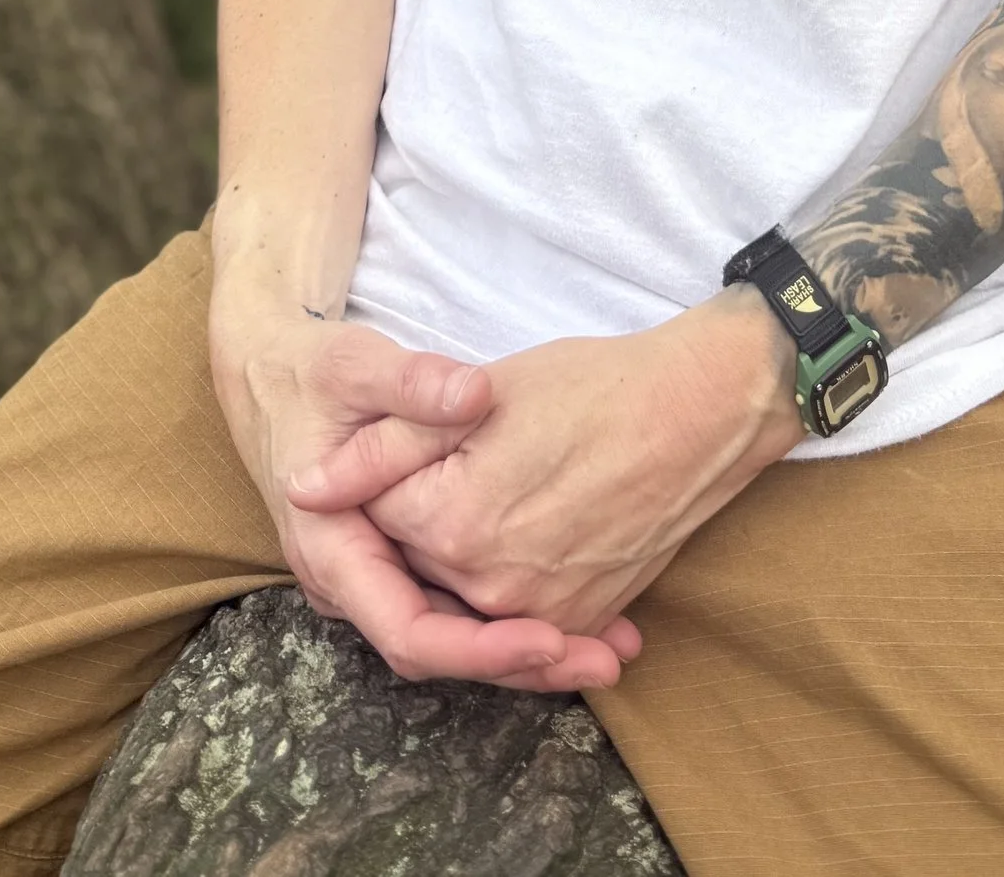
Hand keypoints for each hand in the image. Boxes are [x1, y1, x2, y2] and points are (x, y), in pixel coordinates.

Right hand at [208, 248, 637, 692]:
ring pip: (453, 637)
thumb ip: (413, 384)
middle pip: (440, 651)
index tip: (550, 639)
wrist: (274, 378)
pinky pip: (456, 608)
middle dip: (520, 662)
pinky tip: (581, 614)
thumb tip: (475, 395)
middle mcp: (352, 585)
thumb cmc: (313, 372)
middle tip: (605, 657)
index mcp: (332, 552)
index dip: (480, 647)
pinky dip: (512, 617)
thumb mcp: (356, 367)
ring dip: (526, 649)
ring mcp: (377, 580)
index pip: (407, 631)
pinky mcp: (401, 565)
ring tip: (612, 647)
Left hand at [300, 289, 804, 644]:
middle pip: (421, 567)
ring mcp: (544, 612)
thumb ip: (383, 448)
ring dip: (465, 562)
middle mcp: (492, 589)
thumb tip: (304, 488)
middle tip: (465, 462)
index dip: (386, 476)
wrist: (700, 409)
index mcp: (454, 528)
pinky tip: (529, 534)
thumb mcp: (480, 394)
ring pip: (471, 598)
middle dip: (422, 524)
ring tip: (495, 501)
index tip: (417, 437)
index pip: (380, 517)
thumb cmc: (591, 386)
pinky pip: (527, 618)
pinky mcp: (585, 616)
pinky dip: (514, 590)